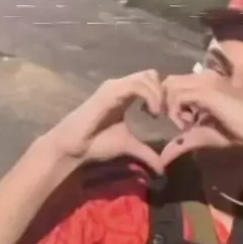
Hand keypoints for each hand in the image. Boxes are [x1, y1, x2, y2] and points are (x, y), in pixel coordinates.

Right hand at [47, 70, 164, 173]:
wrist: (74, 147)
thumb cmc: (96, 144)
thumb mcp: (128, 146)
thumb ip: (146, 152)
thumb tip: (163, 168)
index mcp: (126, 95)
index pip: (150, 81)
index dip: (163, 94)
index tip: (168, 115)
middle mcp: (121, 86)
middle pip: (151, 74)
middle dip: (164, 91)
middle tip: (166, 113)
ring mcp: (115, 87)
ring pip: (146, 76)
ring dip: (159, 94)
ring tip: (159, 113)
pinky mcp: (111, 91)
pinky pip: (137, 85)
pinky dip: (150, 95)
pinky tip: (152, 112)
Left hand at [160, 72, 242, 166]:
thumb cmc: (231, 133)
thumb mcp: (200, 137)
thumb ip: (181, 142)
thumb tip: (162, 158)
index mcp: (200, 86)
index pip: (171, 83)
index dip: (166, 101)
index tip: (174, 120)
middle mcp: (201, 80)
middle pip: (168, 82)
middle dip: (164, 103)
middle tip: (175, 122)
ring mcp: (204, 84)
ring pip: (171, 87)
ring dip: (171, 108)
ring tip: (184, 125)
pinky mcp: (207, 93)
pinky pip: (179, 96)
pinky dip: (176, 111)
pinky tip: (187, 125)